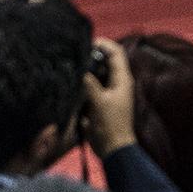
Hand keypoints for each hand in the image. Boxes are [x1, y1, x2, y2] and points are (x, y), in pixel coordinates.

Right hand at [81, 38, 136, 157]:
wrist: (113, 148)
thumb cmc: (110, 124)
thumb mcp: (99, 102)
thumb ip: (90, 84)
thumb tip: (80, 69)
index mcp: (122, 79)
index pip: (115, 53)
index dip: (103, 44)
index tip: (86, 43)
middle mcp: (117, 82)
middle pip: (105, 61)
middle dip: (91, 56)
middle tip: (74, 55)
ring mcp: (109, 92)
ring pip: (98, 74)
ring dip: (86, 70)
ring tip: (70, 67)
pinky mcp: (100, 102)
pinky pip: (92, 87)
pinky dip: (83, 83)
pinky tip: (71, 83)